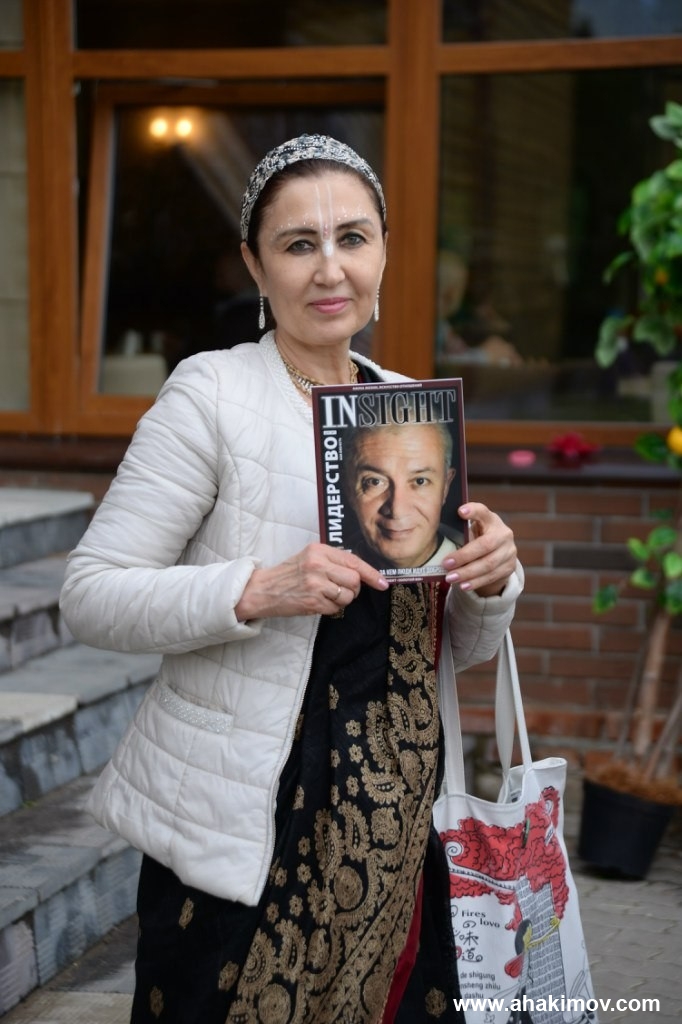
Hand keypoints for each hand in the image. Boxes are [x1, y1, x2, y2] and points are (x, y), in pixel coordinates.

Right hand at [235, 542, 388, 620]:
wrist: (263, 590)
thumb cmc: (289, 574)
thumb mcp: (310, 557)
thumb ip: (333, 560)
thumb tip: (362, 572)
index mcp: (319, 550)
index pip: (354, 561)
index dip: (371, 573)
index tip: (382, 583)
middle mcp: (318, 565)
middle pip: (355, 580)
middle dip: (353, 588)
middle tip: (340, 589)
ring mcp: (315, 584)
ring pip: (348, 595)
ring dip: (343, 600)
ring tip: (327, 596)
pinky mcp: (312, 602)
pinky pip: (336, 608)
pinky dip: (332, 609)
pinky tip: (319, 603)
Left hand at [442, 502, 516, 596]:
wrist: (499, 555)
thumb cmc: (478, 539)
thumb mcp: (472, 531)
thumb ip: (461, 532)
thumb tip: (435, 540)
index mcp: (491, 520)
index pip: (483, 512)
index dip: (473, 511)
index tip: (460, 511)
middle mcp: (504, 534)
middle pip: (485, 545)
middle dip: (464, 556)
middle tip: (446, 564)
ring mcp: (509, 551)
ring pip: (488, 564)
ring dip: (468, 573)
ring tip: (451, 578)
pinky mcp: (509, 567)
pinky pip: (491, 576)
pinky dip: (476, 582)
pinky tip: (463, 586)